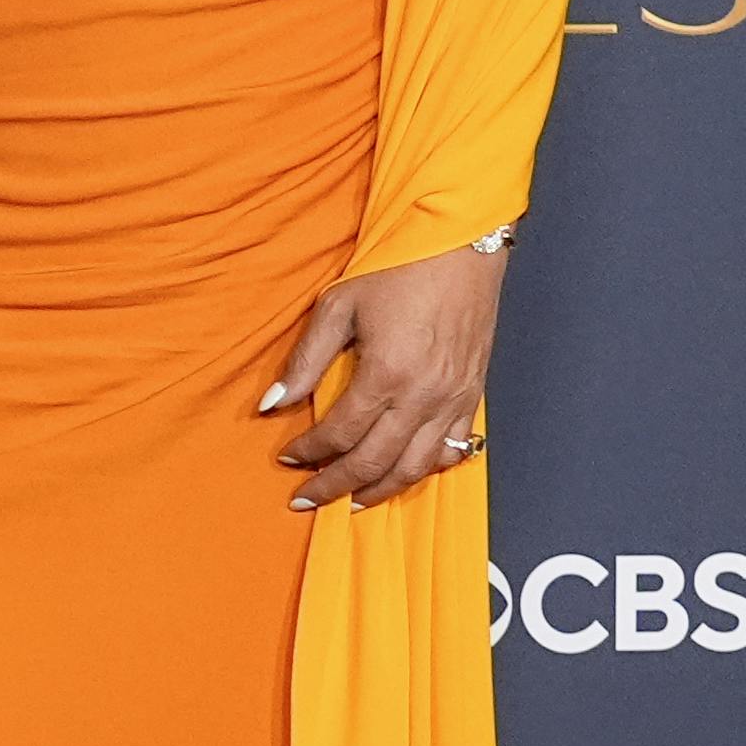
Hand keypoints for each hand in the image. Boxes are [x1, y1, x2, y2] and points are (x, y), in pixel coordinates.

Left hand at [267, 239, 506, 511]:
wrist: (462, 245)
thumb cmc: (401, 267)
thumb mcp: (339, 306)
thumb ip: (306, 360)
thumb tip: (272, 403)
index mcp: (387, 373)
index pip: (339, 432)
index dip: (309, 452)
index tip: (288, 458)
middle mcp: (423, 395)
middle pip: (374, 461)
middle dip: (336, 484)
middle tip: (309, 498)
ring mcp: (453, 399)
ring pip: (415, 467)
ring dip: (381, 489)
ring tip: (353, 500)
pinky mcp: (472, 394)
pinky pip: (452, 450)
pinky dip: (425, 469)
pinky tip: (403, 474)